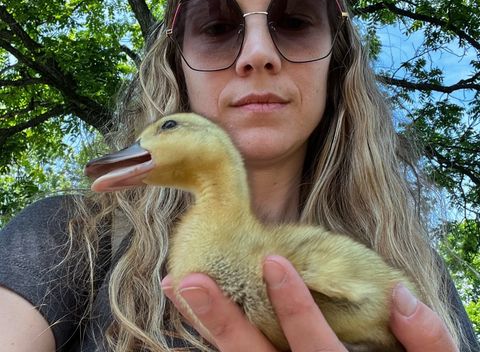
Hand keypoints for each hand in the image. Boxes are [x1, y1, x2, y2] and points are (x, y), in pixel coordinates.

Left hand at [162, 256, 459, 351]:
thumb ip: (426, 339)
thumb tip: (400, 295)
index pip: (314, 345)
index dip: (294, 304)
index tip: (273, 260)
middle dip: (223, 320)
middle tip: (188, 280)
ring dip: (204, 327)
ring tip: (176, 286)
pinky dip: (209, 339)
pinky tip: (188, 314)